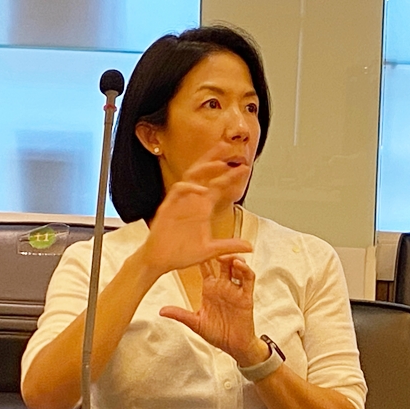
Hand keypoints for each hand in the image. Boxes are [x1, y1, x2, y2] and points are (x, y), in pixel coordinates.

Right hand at [140, 161, 252, 275]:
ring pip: (191, 177)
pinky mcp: (168, 208)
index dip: (230, 177)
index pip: (218, 186)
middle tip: (227, 146)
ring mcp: (180, 203)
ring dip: (204, 168)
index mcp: (202, 208)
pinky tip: (201, 189)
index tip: (245, 168)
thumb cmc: (181, 254)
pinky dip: (189, 188)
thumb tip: (249, 246)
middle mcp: (192, 201)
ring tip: (219, 163)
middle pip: (203, 173)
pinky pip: (178, 191)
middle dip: (214, 159)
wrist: (160, 261)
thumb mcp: (209, 251)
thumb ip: (229, 246)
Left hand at [160, 256, 267, 365]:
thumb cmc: (217, 334)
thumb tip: (162, 310)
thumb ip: (180, 314)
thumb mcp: (195, 323)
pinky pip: (248, 280)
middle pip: (222, 263)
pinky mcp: (246, 296)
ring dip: (233, 259)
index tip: (193, 247)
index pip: (206, 268)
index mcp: (210, 289)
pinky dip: (245, 271)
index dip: (201, 257)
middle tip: (212, 245)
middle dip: (219, 252)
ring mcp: (235, 290)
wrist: (233, 346)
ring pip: (236, 268)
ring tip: (227, 255)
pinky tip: (239, 265)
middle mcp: (223, 286)